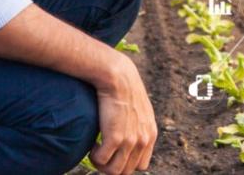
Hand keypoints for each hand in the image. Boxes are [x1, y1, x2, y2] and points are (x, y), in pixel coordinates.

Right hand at [90, 53, 157, 172]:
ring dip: (102, 164)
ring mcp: (130, 141)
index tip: (115, 155)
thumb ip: (138, 127)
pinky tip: (93, 144)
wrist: (119, 77)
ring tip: (96, 150)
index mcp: (150, 135)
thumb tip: (126, 140)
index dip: (126, 163)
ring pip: (114, 171)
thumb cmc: (125, 91)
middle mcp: (143, 140)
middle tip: (102, 154)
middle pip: (126, 171)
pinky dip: (94, 157)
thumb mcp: (139, 111)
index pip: (141, 166)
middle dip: (112, 165)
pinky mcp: (115, 138)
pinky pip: (101, 161)